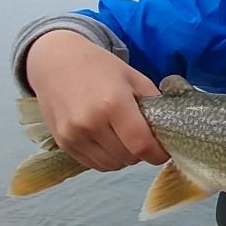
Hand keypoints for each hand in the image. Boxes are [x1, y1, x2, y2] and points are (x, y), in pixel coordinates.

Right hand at [25, 30, 168, 171]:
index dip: (158, 154)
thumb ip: (153, 104)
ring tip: (123, 138)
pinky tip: (107, 141)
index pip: (141, 146)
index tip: (163, 150)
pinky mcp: (63, 143)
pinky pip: (93, 164)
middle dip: (141, 152)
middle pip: (128, 157)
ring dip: (123, 157)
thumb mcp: (134, 77)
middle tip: (141, 137)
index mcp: (113, 104)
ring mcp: (74, 136)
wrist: (56, 61)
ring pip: (112, 165)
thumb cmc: (99, 67)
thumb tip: (170, 130)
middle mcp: (91, 123)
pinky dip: (106, 158)